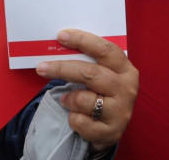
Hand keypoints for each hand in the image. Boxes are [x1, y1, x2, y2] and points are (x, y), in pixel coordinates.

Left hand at [35, 30, 138, 151]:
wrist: (111, 130)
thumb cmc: (102, 96)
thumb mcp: (103, 77)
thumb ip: (89, 63)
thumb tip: (60, 45)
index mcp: (126, 70)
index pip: (105, 50)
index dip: (83, 41)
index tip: (61, 36)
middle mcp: (127, 89)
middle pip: (90, 73)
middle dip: (63, 69)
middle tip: (42, 68)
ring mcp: (121, 112)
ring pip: (84, 99)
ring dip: (69, 99)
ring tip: (66, 100)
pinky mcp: (111, 132)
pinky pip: (80, 121)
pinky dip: (73, 119)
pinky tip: (77, 117)